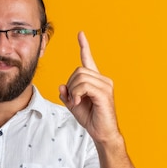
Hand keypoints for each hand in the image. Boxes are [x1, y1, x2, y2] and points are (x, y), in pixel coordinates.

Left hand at [59, 31, 121, 145]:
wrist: (103, 133)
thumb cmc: (91, 119)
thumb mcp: (74, 105)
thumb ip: (67, 95)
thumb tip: (61, 86)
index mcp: (96, 80)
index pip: (88, 59)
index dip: (84, 46)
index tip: (80, 34)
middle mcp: (103, 80)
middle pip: (78, 70)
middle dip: (70, 85)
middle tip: (72, 100)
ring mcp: (105, 85)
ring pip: (80, 77)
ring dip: (73, 91)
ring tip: (76, 102)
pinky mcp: (104, 93)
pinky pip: (84, 86)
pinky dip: (77, 94)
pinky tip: (78, 102)